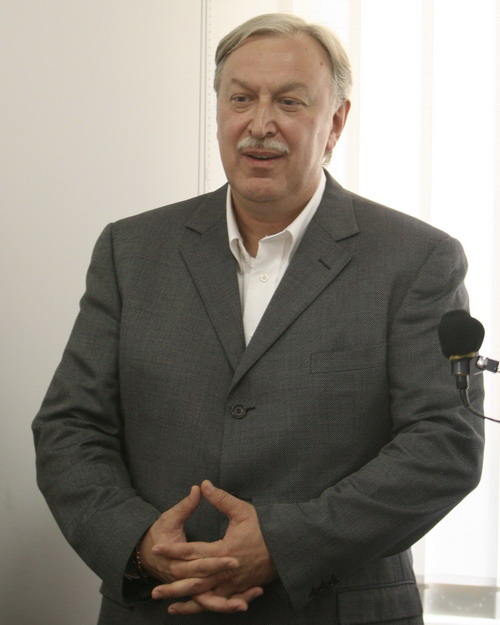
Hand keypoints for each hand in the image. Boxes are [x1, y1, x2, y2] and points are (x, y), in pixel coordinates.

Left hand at [152, 480, 276, 613]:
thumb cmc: (264, 528)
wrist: (286, 549)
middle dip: (173, 585)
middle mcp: (226, 572)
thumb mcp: (243, 510)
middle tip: (153, 589)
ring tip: (167, 606)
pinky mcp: (239, 592)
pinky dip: (203, 608)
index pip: (192, 551)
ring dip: (186, 602)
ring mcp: (233, 585)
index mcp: (224, 550)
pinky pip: (218, 604)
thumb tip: (203, 484)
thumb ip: (221, 499)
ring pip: (205, 597)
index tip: (156, 548)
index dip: (173, 550)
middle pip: (194, 581)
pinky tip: (191, 609)